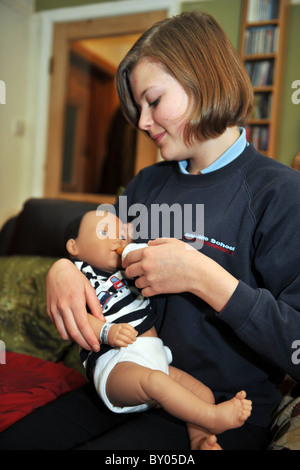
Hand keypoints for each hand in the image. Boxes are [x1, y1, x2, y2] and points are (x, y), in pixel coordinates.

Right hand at [46, 258, 104, 350]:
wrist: (57, 270)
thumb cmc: (75, 278)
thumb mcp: (89, 288)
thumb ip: (95, 305)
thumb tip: (102, 321)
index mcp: (74, 301)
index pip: (83, 326)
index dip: (90, 339)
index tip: (96, 346)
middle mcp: (62, 307)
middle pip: (73, 333)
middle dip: (84, 344)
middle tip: (92, 348)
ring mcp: (54, 310)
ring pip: (63, 333)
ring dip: (74, 340)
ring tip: (84, 341)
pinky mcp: (49, 311)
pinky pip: (58, 327)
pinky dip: (66, 332)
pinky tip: (74, 331)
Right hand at [107, 323, 137, 346]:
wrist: (104, 332)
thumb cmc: (115, 330)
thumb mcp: (121, 327)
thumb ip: (128, 329)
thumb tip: (136, 333)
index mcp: (120, 325)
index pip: (128, 326)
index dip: (133, 330)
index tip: (135, 333)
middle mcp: (117, 330)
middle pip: (127, 333)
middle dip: (132, 336)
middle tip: (134, 339)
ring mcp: (115, 335)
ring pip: (124, 338)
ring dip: (129, 341)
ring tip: (131, 342)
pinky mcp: (113, 341)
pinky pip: (120, 343)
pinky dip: (124, 344)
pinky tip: (126, 345)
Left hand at [123, 238, 238, 310]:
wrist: (196, 272)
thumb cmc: (187, 255)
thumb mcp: (172, 242)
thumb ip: (158, 241)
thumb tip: (149, 243)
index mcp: (148, 253)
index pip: (129, 257)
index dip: (126, 260)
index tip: (126, 263)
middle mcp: (146, 266)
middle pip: (129, 271)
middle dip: (131, 271)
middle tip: (135, 272)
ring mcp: (150, 279)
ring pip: (136, 283)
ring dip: (140, 281)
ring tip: (147, 279)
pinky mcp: (156, 289)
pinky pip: (144, 292)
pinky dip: (147, 290)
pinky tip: (152, 286)